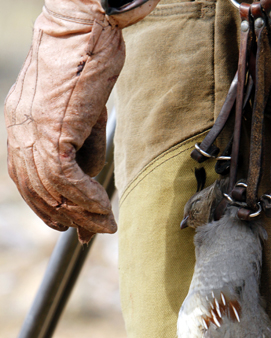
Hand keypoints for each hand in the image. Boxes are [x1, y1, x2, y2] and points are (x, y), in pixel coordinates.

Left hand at [4, 0, 158, 242]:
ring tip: (105, 224)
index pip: (27, 181)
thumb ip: (80, 155)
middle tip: (94, 232)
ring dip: (82, 213)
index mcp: (20, 127)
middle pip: (36, 191)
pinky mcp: (50, 130)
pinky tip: (104, 207)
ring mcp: (30, 131)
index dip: (49, 208)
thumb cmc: (86, 64)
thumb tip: (88, 193)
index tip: (72, 225)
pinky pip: (65, 179)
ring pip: (51, 191)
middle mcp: (18, 132)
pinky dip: (87, 198)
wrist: (84, 26)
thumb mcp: (81, 119)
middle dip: (67, 217)